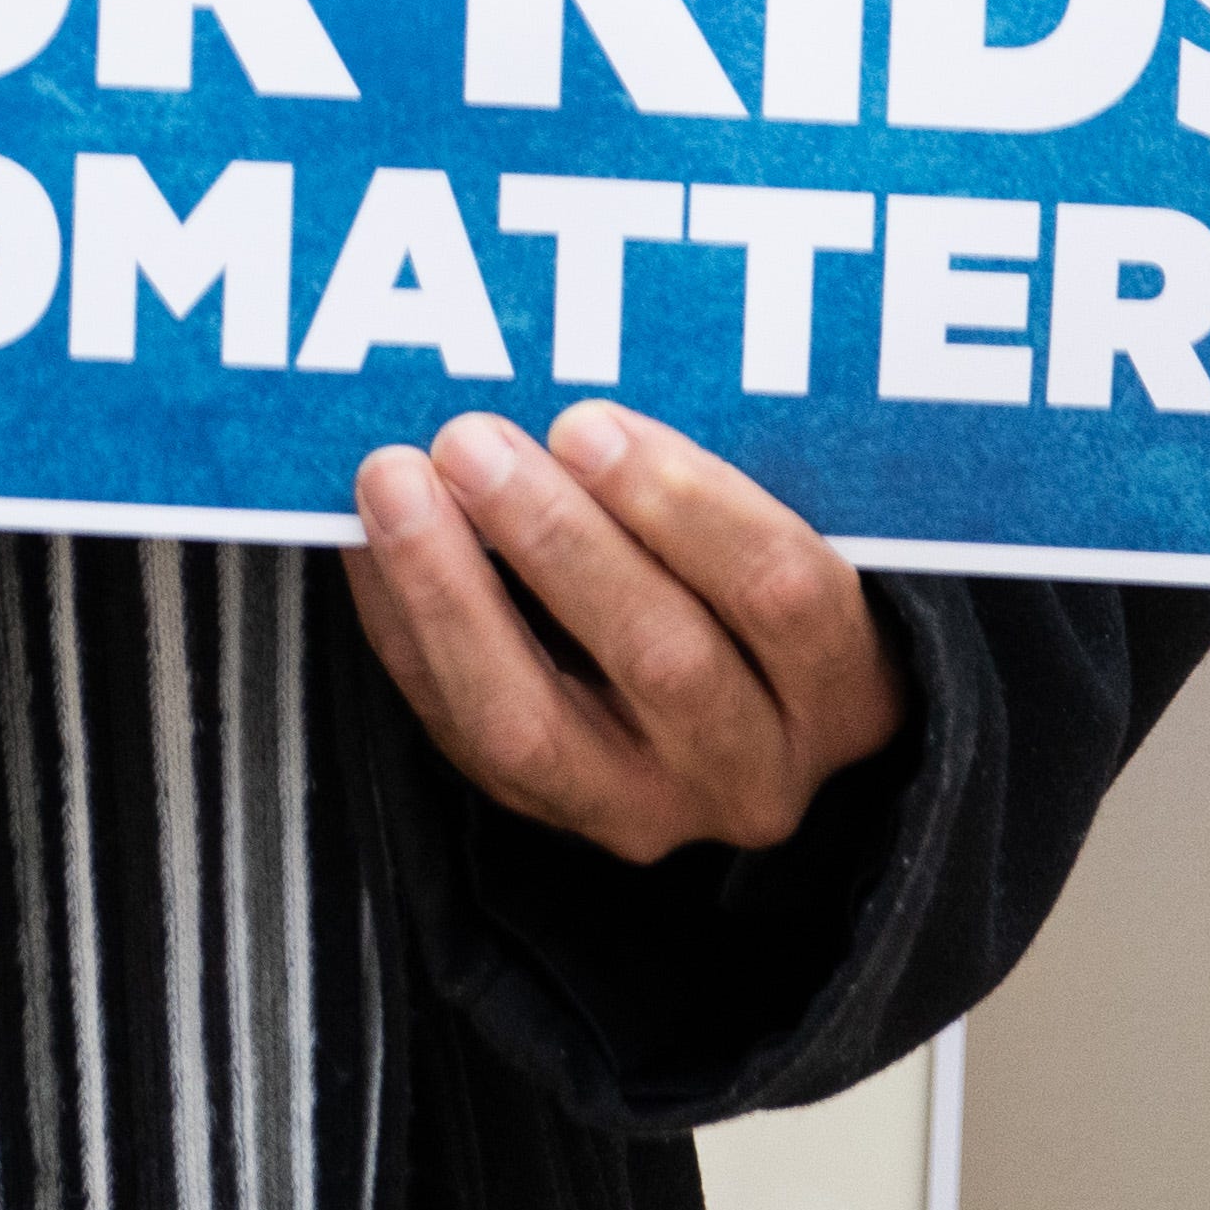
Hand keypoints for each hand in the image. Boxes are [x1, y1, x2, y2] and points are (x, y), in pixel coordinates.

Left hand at [339, 401, 900, 858]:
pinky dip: (402, 625)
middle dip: (555, 538)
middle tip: (471, 439)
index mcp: (843, 687)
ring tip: (396, 480)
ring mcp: (647, 810)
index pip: (782, 592)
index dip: (683, 503)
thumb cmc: (745, 591)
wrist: (733, 732)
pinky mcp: (546, 817)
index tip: (586, 420)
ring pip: (535, 723)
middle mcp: (755, 770)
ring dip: (453, 589)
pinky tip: (366, 538)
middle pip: (662, 657)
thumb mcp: (772, 538)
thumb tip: (569, 393)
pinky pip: (455, 729)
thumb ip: (699, 483)